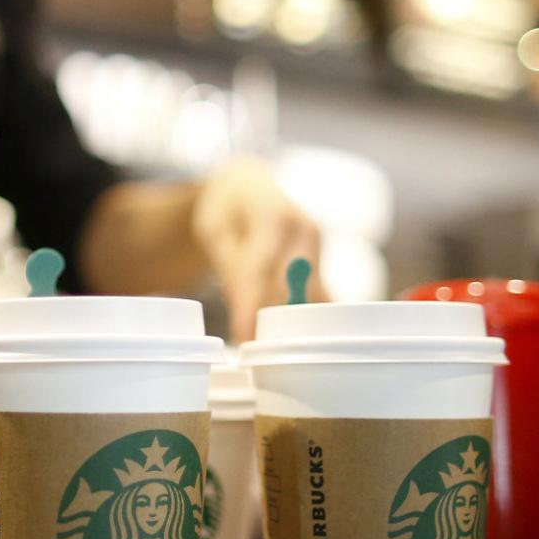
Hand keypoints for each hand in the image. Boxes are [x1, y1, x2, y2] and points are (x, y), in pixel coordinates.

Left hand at [190, 156, 321, 342]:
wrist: (249, 183)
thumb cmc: (227, 207)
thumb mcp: (215, 230)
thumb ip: (230, 268)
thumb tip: (243, 313)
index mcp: (274, 216)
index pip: (261, 270)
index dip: (252, 307)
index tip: (243, 337)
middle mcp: (305, 230)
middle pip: (293, 287)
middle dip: (276, 322)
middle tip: (257, 354)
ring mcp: (319, 247)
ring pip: (310, 297)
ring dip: (294, 324)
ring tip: (274, 352)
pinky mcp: (322, 263)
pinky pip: (319, 298)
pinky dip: (307, 320)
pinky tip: (295, 341)